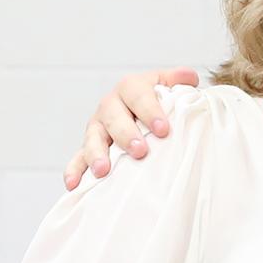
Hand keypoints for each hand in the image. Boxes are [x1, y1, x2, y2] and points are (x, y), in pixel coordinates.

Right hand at [66, 68, 204, 189]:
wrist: (147, 115)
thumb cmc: (162, 104)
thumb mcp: (171, 88)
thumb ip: (179, 82)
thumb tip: (189, 77)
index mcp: (132, 87)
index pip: (138, 95)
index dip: (150, 111)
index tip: (163, 130)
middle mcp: (111, 104)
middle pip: (113, 116)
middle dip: (125, 134)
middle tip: (140, 151)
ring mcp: (98, 126)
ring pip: (93, 137)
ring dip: (96, 153)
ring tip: (103, 170)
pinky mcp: (89, 146)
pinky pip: (78, 157)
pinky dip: (74, 170)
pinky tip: (73, 184)